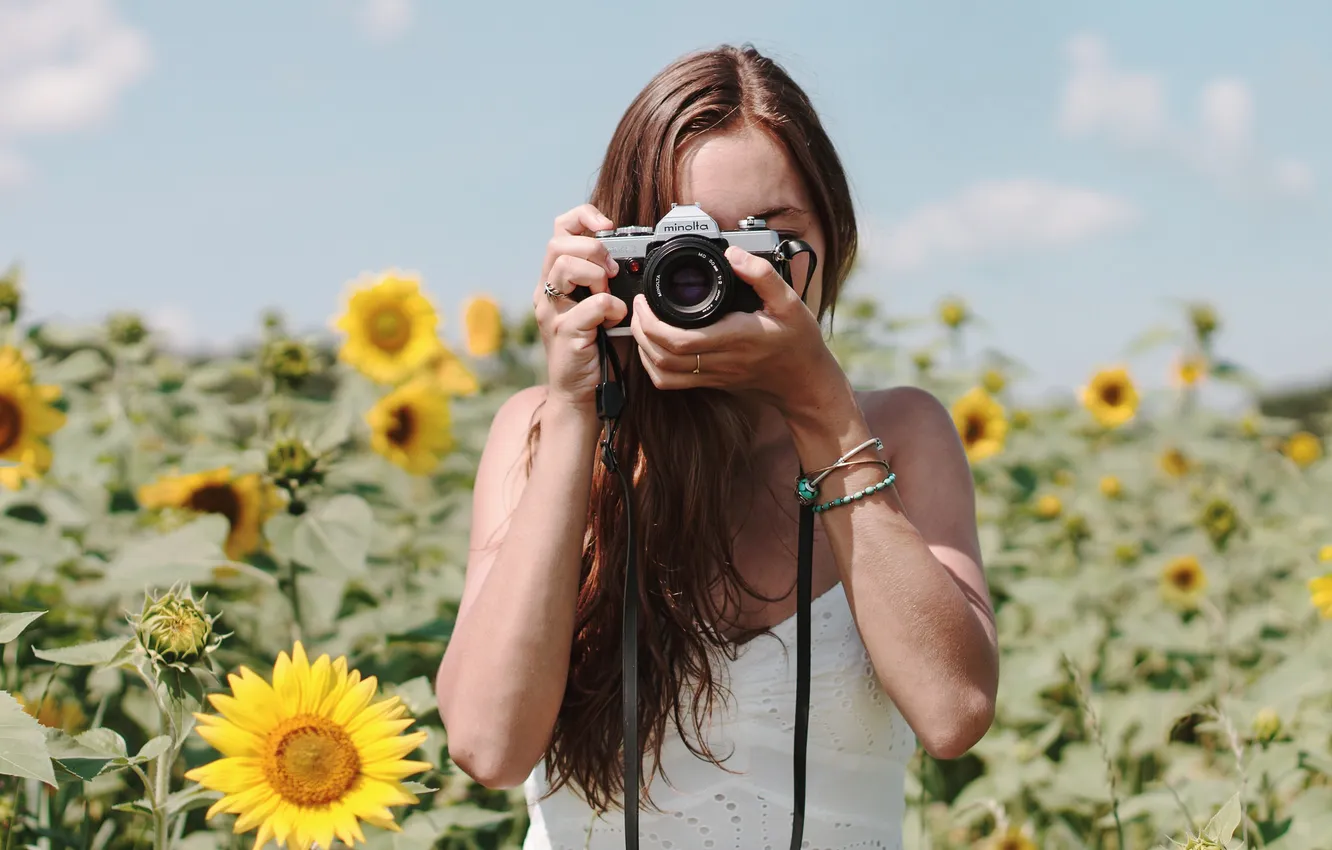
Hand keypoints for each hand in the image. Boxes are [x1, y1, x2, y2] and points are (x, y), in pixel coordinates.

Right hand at [532, 204, 626, 412]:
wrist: (581, 392)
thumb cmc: (595, 347)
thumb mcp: (600, 305)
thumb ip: (608, 280)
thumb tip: (635, 255)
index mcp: (554, 279)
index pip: (559, 230)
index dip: (583, 217)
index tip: (608, 226)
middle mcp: (546, 292)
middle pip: (558, 243)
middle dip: (593, 249)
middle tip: (613, 271)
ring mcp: (551, 312)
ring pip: (566, 266)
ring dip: (597, 275)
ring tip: (609, 294)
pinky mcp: (563, 333)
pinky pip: (591, 304)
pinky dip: (611, 307)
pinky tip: (615, 319)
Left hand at [629, 245, 842, 415]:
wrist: (804, 381)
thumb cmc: (798, 341)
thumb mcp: (790, 301)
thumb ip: (763, 275)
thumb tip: (733, 253)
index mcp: (736, 338)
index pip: (681, 340)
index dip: (652, 322)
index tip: (646, 298)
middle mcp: (721, 361)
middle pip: (663, 356)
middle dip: (641, 330)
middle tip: (638, 305)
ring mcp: (713, 375)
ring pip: (662, 373)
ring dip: (643, 348)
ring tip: (641, 322)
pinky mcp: (710, 383)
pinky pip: (671, 382)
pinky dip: (653, 366)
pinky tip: (653, 346)